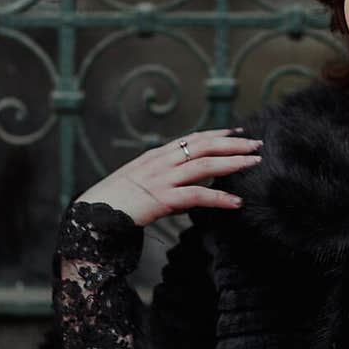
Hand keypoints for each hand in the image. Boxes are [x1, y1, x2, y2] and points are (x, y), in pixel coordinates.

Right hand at [75, 129, 262, 226]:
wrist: (90, 215)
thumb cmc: (115, 202)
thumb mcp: (141, 184)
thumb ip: (166, 181)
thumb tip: (192, 191)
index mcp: (156, 156)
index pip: (193, 139)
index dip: (218, 135)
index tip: (239, 133)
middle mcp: (161, 162)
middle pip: (204, 146)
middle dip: (233, 144)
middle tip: (257, 144)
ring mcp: (161, 179)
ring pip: (205, 166)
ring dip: (233, 163)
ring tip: (255, 163)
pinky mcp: (161, 199)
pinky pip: (197, 196)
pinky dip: (219, 198)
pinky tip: (236, 203)